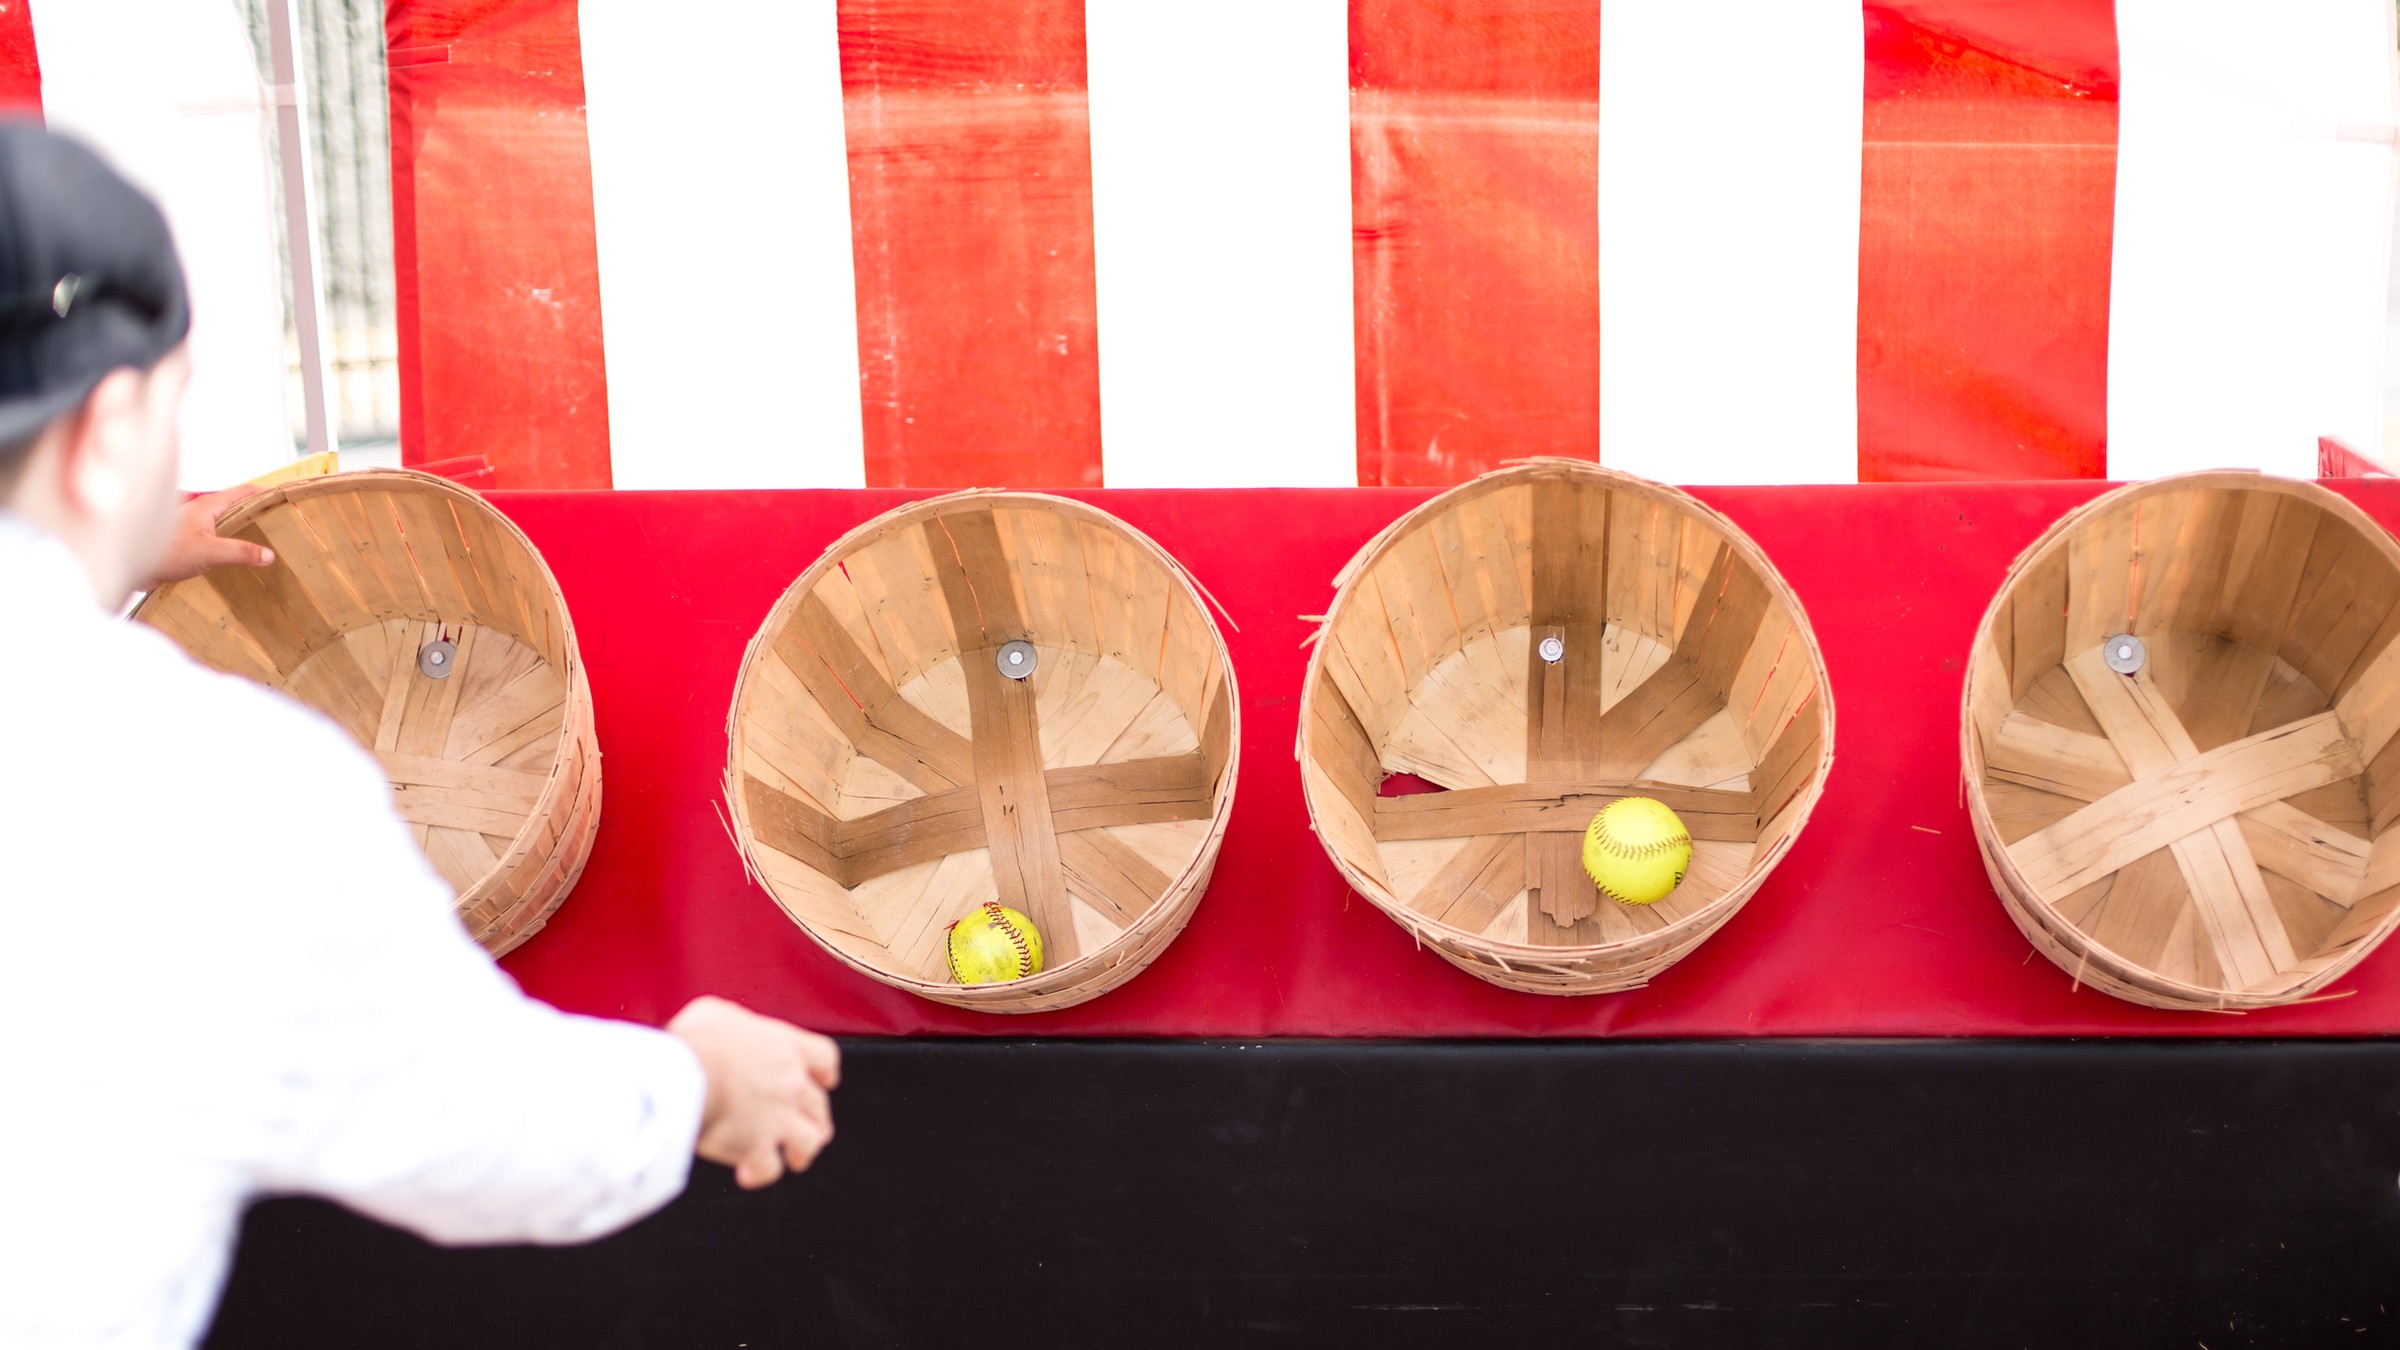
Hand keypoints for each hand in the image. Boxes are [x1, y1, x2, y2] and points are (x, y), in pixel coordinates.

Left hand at [148, 484, 273, 588]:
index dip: (265, 492)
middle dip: (256, 508)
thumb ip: (240, 552)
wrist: (131, 567)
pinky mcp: (186, 542)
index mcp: (207, 506)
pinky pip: (214, 535)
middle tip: (278, 518)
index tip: (284, 495)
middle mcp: (200, 512)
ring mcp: (192, 526)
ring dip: (241, 524)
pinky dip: (229, 539)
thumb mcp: (209, 553)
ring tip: (261, 536)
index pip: (243, 492)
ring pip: (223, 520)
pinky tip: (234, 554)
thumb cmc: (165, 553)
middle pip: (235, 504)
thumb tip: (269, 555)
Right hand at [668, 996, 839, 1188]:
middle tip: (807, 1124)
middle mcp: (791, 1083)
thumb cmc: (696, 1043)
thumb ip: (733, 1020)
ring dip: (803, 1150)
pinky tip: (748, 1173)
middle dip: (816, 1117)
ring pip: (810, 1139)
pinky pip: (770, 1168)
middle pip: (819, 1104)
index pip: (824, 1058)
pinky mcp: (758, 1147)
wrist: (682, 1079)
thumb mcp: (714, 1013)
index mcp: (786, 1048)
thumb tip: (722, 1027)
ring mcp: (779, 1117)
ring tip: (793, 1157)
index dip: (825, 1072)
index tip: (825, 1079)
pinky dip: (761, 1173)